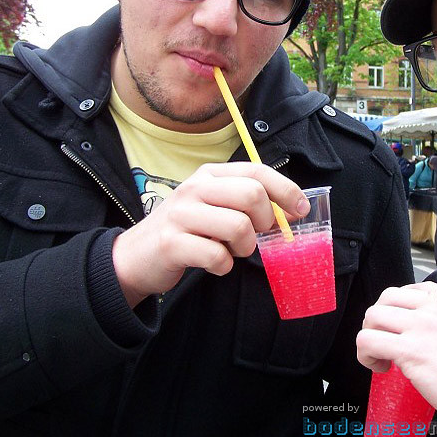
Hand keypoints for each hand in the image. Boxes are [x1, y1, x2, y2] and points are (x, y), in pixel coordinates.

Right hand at [111, 162, 309, 306]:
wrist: (136, 256)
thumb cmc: (186, 231)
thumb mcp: (214, 206)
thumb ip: (248, 204)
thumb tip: (292, 210)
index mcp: (209, 175)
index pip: (256, 171)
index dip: (285, 189)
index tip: (301, 209)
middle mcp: (194, 188)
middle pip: (252, 195)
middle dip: (264, 221)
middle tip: (254, 235)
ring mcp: (180, 215)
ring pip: (239, 227)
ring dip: (244, 247)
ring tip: (231, 250)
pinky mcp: (171, 243)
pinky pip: (218, 256)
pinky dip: (224, 265)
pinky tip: (214, 263)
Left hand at [356, 282, 436, 423]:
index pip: (412, 291)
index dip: (400, 311)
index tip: (401, 328)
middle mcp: (436, 306)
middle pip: (387, 298)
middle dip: (380, 319)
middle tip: (386, 340)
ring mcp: (421, 324)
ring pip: (373, 316)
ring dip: (370, 336)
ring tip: (381, 355)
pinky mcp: (409, 348)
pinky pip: (367, 341)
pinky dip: (365, 355)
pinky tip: (379, 367)